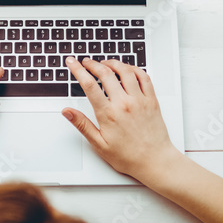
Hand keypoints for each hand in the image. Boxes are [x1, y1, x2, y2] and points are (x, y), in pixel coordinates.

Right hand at [62, 57, 177, 181]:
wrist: (155, 161)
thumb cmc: (129, 156)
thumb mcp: (99, 144)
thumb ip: (82, 125)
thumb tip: (67, 112)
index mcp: (109, 114)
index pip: (89, 84)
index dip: (77, 70)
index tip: (72, 63)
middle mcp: (124, 103)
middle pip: (105, 73)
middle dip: (92, 64)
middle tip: (86, 62)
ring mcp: (139, 100)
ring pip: (125, 71)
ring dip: (112, 63)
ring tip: (104, 63)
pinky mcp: (151, 100)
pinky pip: (144, 77)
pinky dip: (134, 68)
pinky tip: (127, 69)